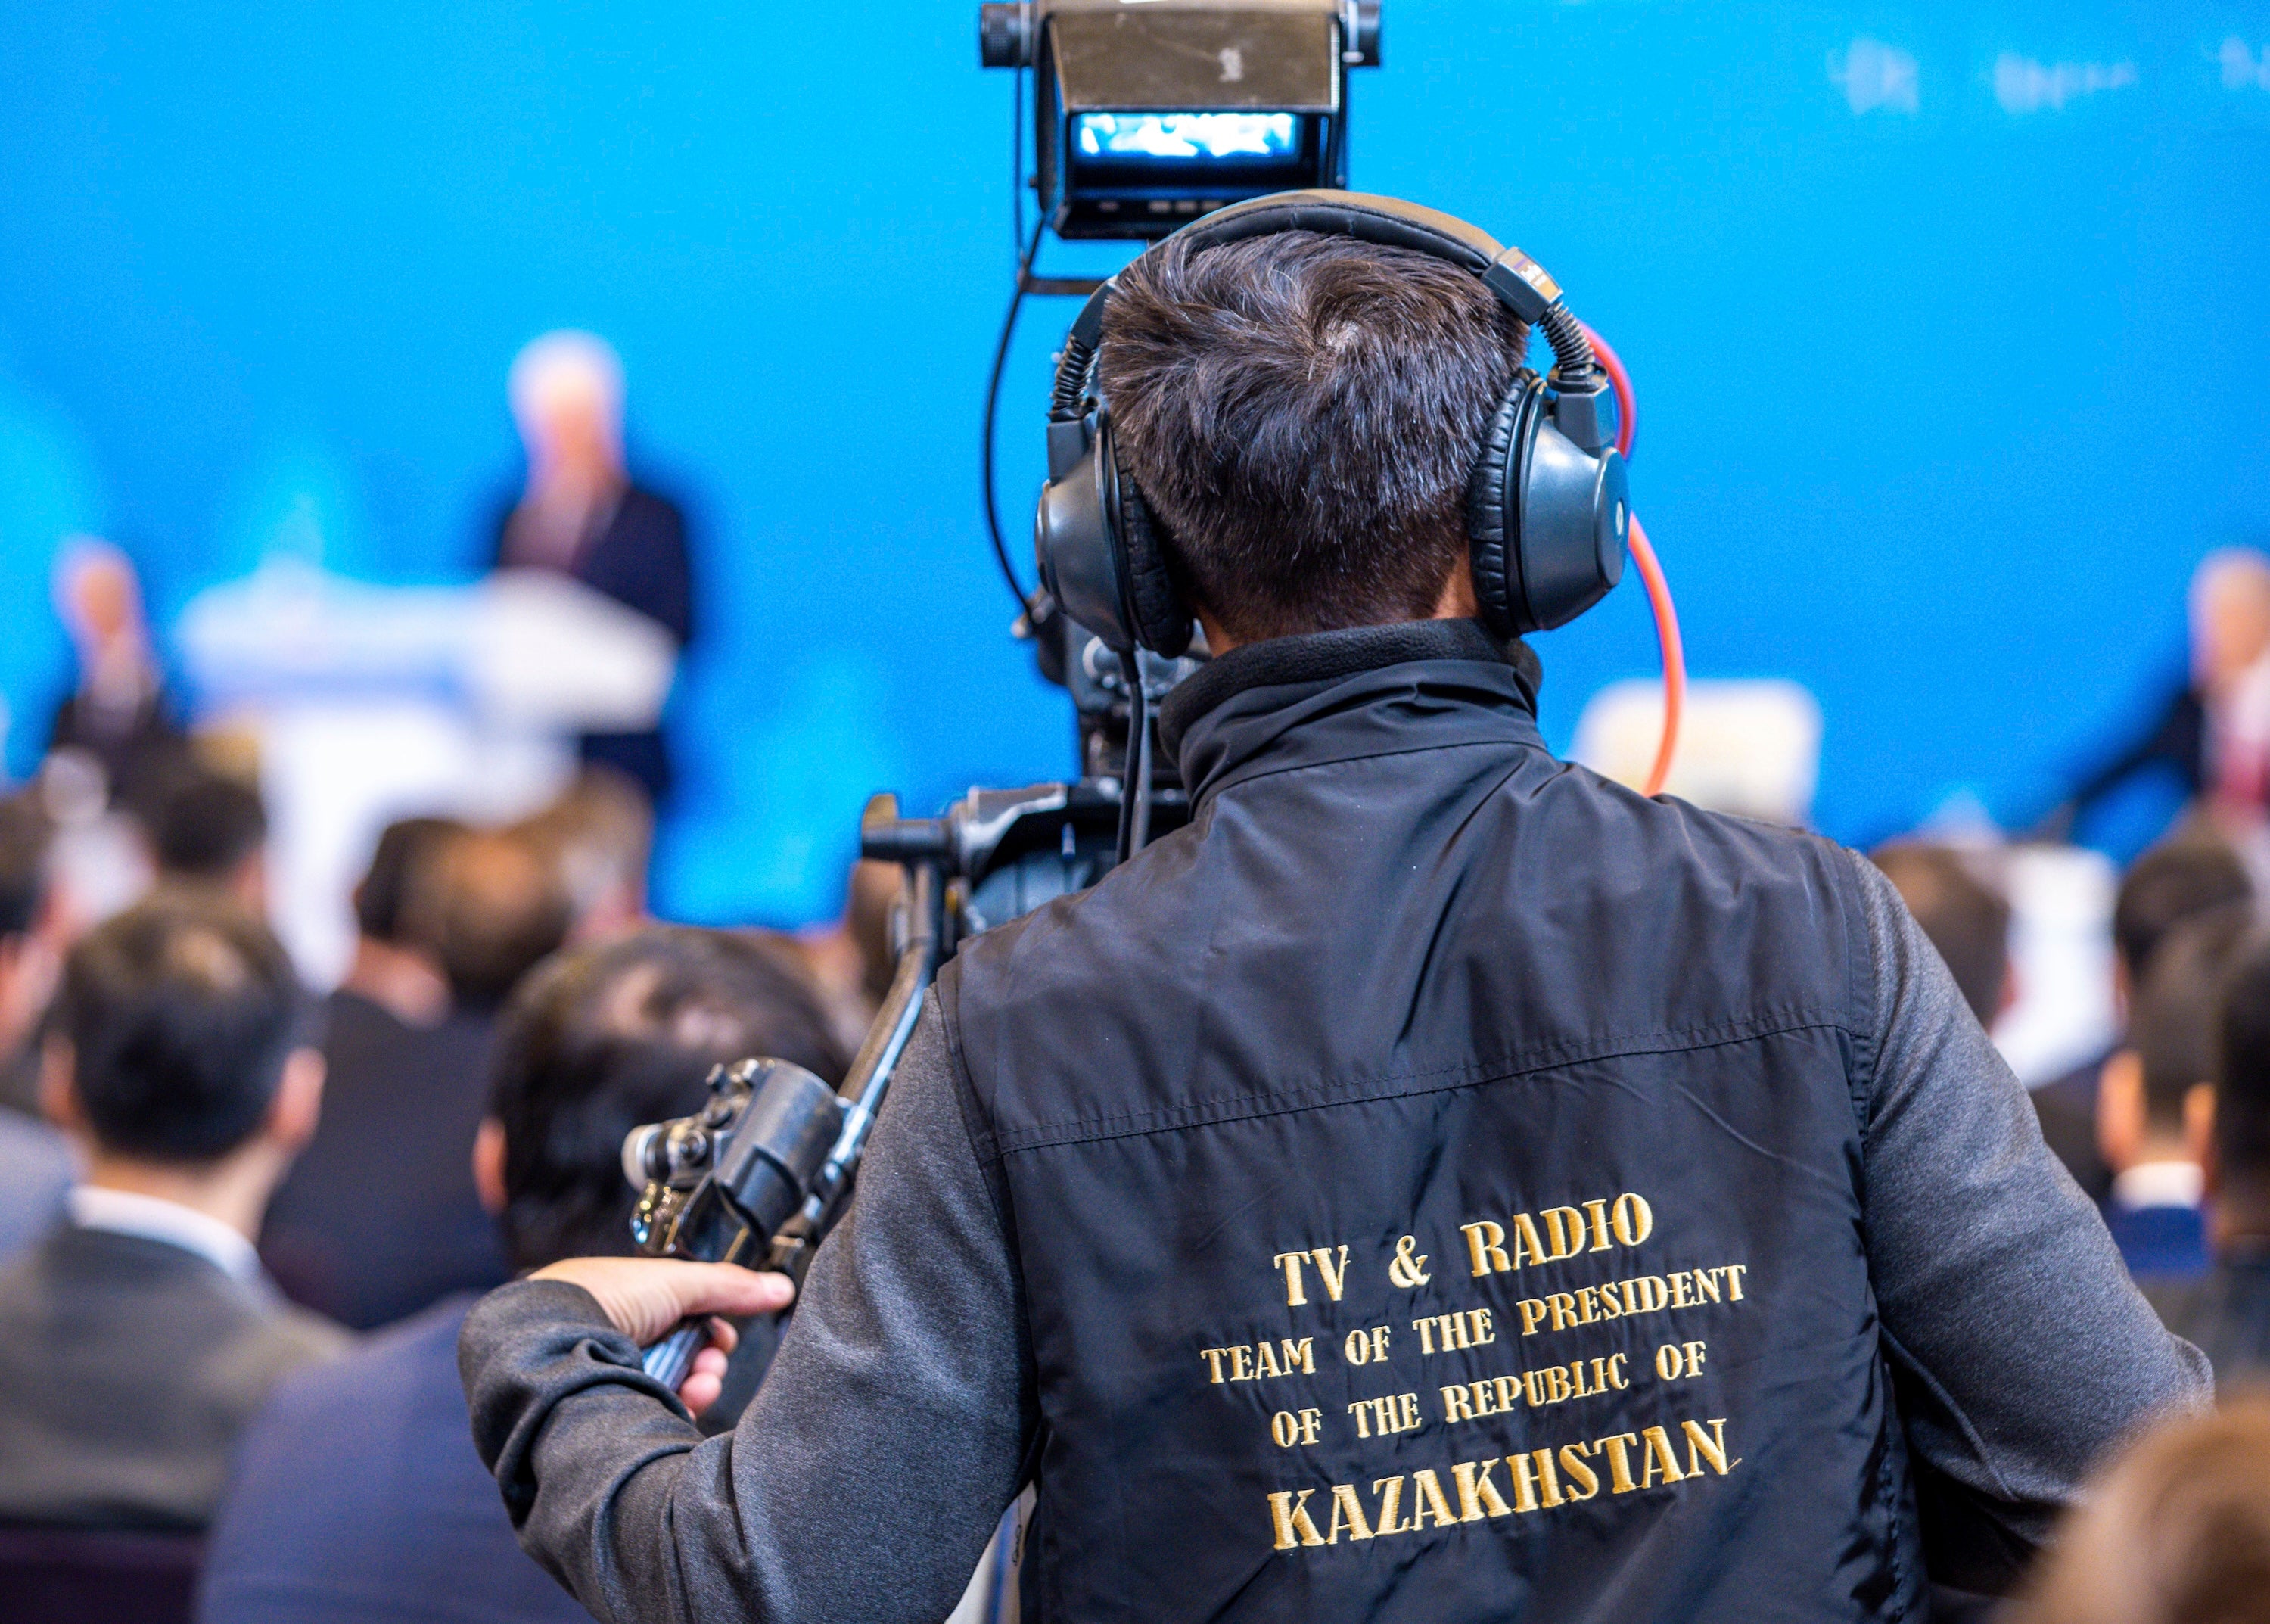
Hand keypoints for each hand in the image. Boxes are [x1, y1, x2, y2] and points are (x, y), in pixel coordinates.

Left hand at [531, 1257, 795, 1415]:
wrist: (549, 1335)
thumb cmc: (601, 1296)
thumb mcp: (677, 1281)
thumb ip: (732, 1287)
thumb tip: (783, 1288)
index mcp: (639, 1306)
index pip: (692, 1326)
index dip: (714, 1336)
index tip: (721, 1341)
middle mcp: (625, 1339)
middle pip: (687, 1361)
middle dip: (707, 1366)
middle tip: (707, 1367)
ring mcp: (614, 1374)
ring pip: (673, 1390)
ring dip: (695, 1388)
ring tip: (696, 1388)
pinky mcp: (605, 1408)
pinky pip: (651, 1416)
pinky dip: (672, 1412)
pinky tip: (679, 1408)